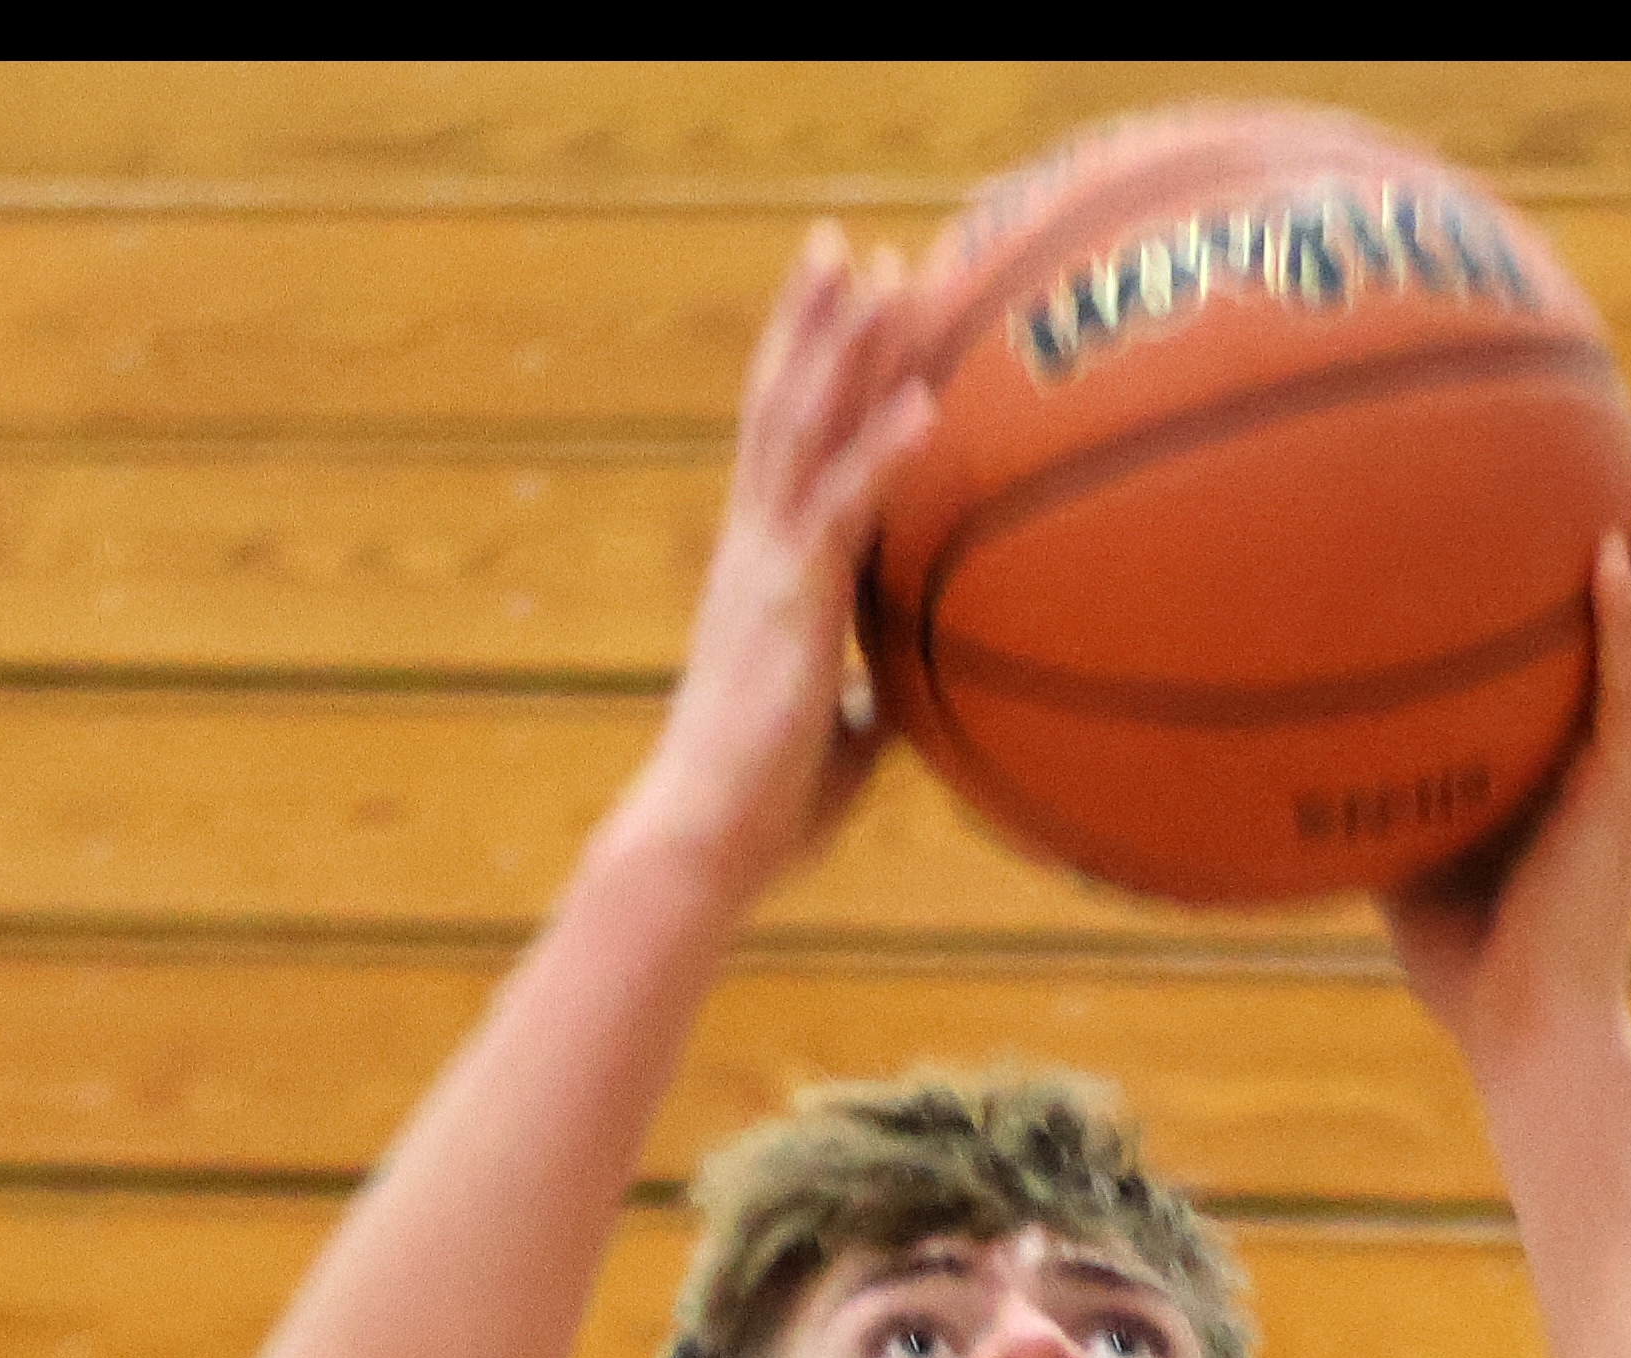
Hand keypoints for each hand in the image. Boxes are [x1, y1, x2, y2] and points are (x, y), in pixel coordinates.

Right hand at [602, 222, 940, 911]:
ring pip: (803, 429)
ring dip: (845, 346)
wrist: (704, 843)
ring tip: (882, 268)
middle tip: (842, 241)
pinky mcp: (789, 604)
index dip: (807, 375)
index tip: (836, 311)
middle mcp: (753, 550)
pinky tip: (926, 402)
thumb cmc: (764, 811)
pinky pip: (843, 510)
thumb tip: (912, 696)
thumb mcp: (838, 740)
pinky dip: (884, 452)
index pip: (783, 448)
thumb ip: (870, 697)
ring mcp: (765, 569)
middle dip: (814, 320)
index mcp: (761, 573)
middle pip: (782, 405)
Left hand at [1386, 431, 1630, 1086]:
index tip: (1588, 479)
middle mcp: (1621, 745)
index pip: (1613, 638)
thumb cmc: (1466, 959)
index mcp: (1585, 753)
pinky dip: (1622, 621)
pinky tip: (1602, 556)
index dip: (1615, 560)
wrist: (1525, 1035)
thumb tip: (1291, 718)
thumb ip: (1383, 773)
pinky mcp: (1625, 793)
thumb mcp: (1408, 842)